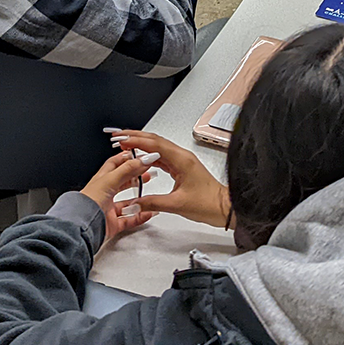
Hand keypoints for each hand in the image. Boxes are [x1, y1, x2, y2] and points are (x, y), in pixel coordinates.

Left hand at [80, 151, 158, 242]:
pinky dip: (140, 217)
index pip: (115, 164)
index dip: (127, 158)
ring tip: (150, 194)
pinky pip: (129, 220)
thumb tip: (143, 159)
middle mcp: (104, 193)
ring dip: (139, 199)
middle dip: (136, 177)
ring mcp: (108, 209)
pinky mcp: (112, 224)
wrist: (81, 227)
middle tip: (148, 173)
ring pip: (126, 202)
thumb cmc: (87, 203)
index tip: (140, 155)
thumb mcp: (109, 181)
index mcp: (101, 180)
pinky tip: (148, 213)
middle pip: (123, 182)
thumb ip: (127, 169)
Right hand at [109, 131, 230, 227]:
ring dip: (141, 145)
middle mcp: (182, 156)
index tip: (122, 138)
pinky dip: (149, 155)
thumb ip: (152, 203)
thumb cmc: (208, 204)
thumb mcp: (177, 204)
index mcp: (182, 160)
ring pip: (158, 148)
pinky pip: (163, 157)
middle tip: (118, 136)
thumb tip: (134, 203)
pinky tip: (141, 158)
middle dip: (136, 137)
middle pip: (155, 141)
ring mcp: (182, 161)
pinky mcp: (182, 168)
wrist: (224, 207)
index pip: (155, 145)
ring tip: (125, 144)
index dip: (136, 140)